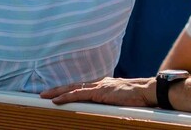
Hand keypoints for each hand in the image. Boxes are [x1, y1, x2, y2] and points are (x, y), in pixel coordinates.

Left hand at [41, 77, 155, 106]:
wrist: (147, 91)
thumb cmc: (139, 97)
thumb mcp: (122, 99)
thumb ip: (112, 101)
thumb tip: (109, 106)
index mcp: (104, 85)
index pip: (82, 86)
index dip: (69, 89)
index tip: (58, 92)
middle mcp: (99, 84)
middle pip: (74, 85)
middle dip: (58, 89)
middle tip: (43, 93)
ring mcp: (99, 87)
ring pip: (72, 88)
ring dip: (57, 92)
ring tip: (44, 95)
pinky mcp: (99, 92)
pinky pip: (78, 94)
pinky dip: (66, 96)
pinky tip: (56, 99)